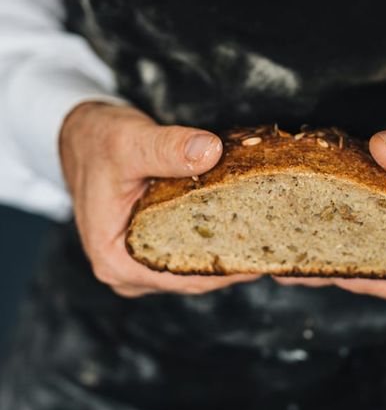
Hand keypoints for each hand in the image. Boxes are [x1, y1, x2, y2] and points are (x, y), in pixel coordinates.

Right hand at [59, 101, 259, 297]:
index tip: (265, 249)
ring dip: (228, 247)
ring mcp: (142, 258)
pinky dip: (216, 233)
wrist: (83, 133)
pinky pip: (191, 245)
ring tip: (269, 229)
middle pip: (193, 275)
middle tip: (278, 237)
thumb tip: (211, 153)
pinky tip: (246, 218)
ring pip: (194, 262)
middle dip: (234, 258)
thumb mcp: (131, 142)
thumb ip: (168, 148)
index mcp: (115, 260)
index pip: (183, 276)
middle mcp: (129, 269)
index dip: (226, 266)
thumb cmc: (98, 141)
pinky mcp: (155, 242)